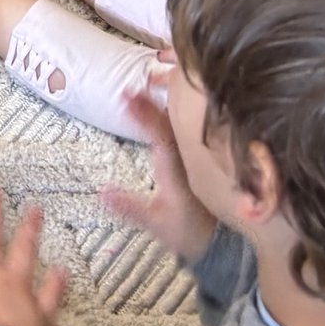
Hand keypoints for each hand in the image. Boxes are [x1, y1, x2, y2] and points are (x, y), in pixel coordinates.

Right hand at [103, 86, 216, 260]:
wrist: (222, 240)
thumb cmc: (188, 230)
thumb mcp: (156, 222)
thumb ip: (129, 207)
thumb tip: (102, 192)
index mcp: (176, 169)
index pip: (161, 135)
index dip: (145, 114)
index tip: (127, 96)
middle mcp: (188, 156)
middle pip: (172, 121)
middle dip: (151, 101)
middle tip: (131, 86)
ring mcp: (195, 154)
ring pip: (181, 121)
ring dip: (165, 102)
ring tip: (147, 84)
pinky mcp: (199, 154)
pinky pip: (188, 125)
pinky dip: (177, 110)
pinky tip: (168, 97)